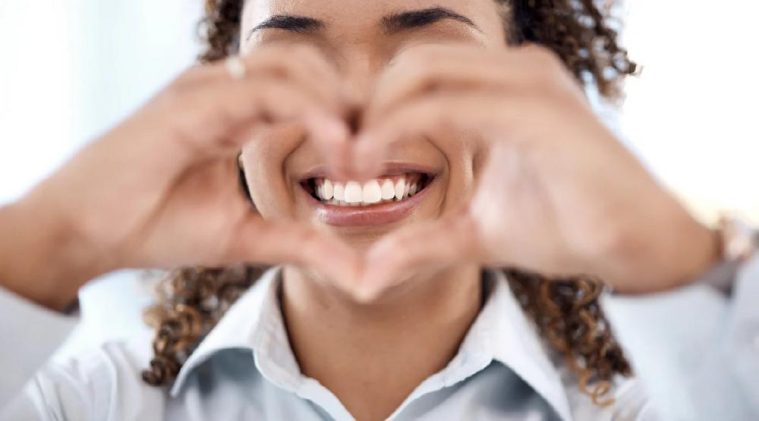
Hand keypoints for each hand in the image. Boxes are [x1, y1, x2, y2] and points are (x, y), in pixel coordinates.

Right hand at [0, 45, 358, 309]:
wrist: (88, 232)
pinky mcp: (193, 101)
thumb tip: (360, 275)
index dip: (348, 117)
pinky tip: (336, 143)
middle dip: (350, 104)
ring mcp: (209, 89)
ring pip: (292, 68)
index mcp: (238, 112)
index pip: (308, 90)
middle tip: (376, 151)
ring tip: (357, 153)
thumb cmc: (157, 227)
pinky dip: (309, 110)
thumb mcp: (247, 236)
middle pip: (308, 68)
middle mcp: (225, 90)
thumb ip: (303, 243)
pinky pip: (265, 89)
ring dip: (336, 104)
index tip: (374, 160)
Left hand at [354, 44, 718, 298]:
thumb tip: (369, 271)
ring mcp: (529, 83)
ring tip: (352, 164)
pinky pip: (449, 105)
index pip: (418, 74)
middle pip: (412, 63)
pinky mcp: (538, 110)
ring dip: (378, 116)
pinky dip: (401, 128)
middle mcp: (515, 72)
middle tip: (341, 160)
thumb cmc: (566, 227)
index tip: (344, 155)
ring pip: (424, 73)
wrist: (638, 245)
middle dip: (367, 107)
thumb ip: (424, 240)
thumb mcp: (477, 233)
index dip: (373, 109)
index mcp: (503, 88)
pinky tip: (375, 161)